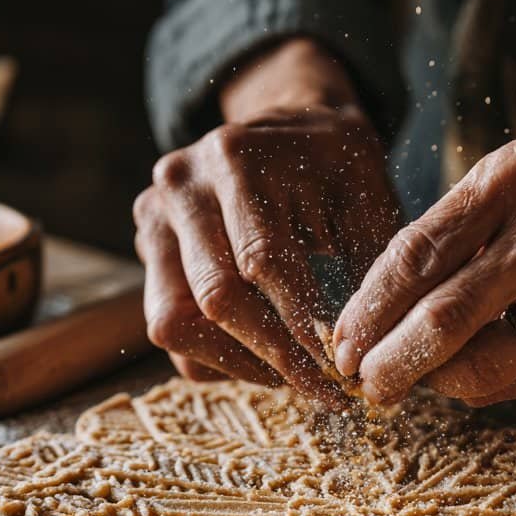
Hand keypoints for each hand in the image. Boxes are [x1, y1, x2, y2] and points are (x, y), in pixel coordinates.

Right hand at [133, 38, 400, 401]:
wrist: (288, 125)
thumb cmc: (336, 165)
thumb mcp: (365, 196)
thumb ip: (366, 265)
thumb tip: (368, 349)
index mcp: (237, 158)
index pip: (263, 262)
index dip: (302, 325)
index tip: (341, 371)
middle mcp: (182, 183)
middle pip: (214, 298)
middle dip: (274, 356)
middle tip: (325, 390)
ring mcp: (154, 215)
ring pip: (174, 323)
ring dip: (238, 363)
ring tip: (295, 378)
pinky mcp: (147, 246)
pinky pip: (168, 326)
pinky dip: (216, 356)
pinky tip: (265, 357)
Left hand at [333, 140, 515, 405]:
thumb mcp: (511, 189)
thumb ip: (449, 241)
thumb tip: (370, 319)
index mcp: (513, 178)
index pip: (416, 254)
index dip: (368, 310)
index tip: (340, 342)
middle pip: (444, 317)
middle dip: (389, 361)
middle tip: (362, 381)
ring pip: (483, 363)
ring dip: (433, 383)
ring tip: (411, 382)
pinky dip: (480, 386)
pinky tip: (462, 379)